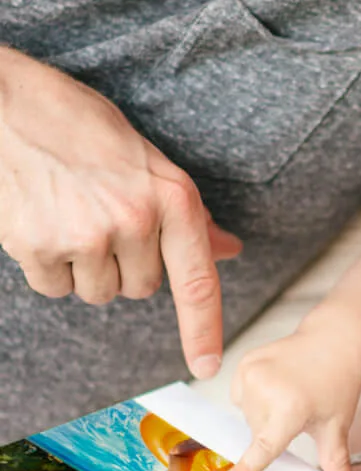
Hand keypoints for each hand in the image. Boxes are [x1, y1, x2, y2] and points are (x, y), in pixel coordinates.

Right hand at [0, 48, 240, 377]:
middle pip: (142, 288)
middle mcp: (136, 220)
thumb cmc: (82, 128)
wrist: (6, 103)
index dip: (204, 329)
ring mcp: (86, 235)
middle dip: (126, 265)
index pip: (198, 279)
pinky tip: (41, 223)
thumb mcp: (150, 161)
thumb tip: (228, 250)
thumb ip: (189, 214)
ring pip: (99, 292)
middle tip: (101, 216)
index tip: (207, 367)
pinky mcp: (38, 245)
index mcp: (173, 198)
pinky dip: (50, 268)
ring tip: (70, 215)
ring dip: (86, 268)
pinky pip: (56, 288)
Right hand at [228, 323, 360, 470]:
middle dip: (272, 433)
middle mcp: (267, 390)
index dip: (248, 465)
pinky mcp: (244, 363)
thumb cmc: (339, 382)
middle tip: (298, 413)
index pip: (265, 445)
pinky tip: (276, 385)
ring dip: (263, 416)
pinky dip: (254, 398)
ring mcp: (252, 373)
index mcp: (291, 408)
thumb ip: (336, 459)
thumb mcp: (338, 423)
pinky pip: (240, 397)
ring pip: (247, 417)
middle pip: (256, 434)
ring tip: (289, 394)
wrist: (335, 338)